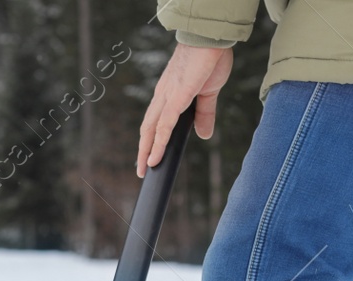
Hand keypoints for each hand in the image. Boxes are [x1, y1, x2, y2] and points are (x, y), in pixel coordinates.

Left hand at [136, 43, 233, 176]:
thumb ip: (205, 114)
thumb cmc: (209, 58)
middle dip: (143, 149)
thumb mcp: (208, 92)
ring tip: (143, 169)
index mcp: (169, 93)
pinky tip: (154, 159)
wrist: (211, 39)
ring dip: (145, 151)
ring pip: (151, 129)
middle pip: (148, 127)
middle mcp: (163, 96)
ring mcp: (167, 97)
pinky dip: (157, 144)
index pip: (156, 120)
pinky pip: (164, 126)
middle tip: (141, 169)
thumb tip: (203, 134)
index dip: (151, 139)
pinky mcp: (175, 98)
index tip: (148, 155)